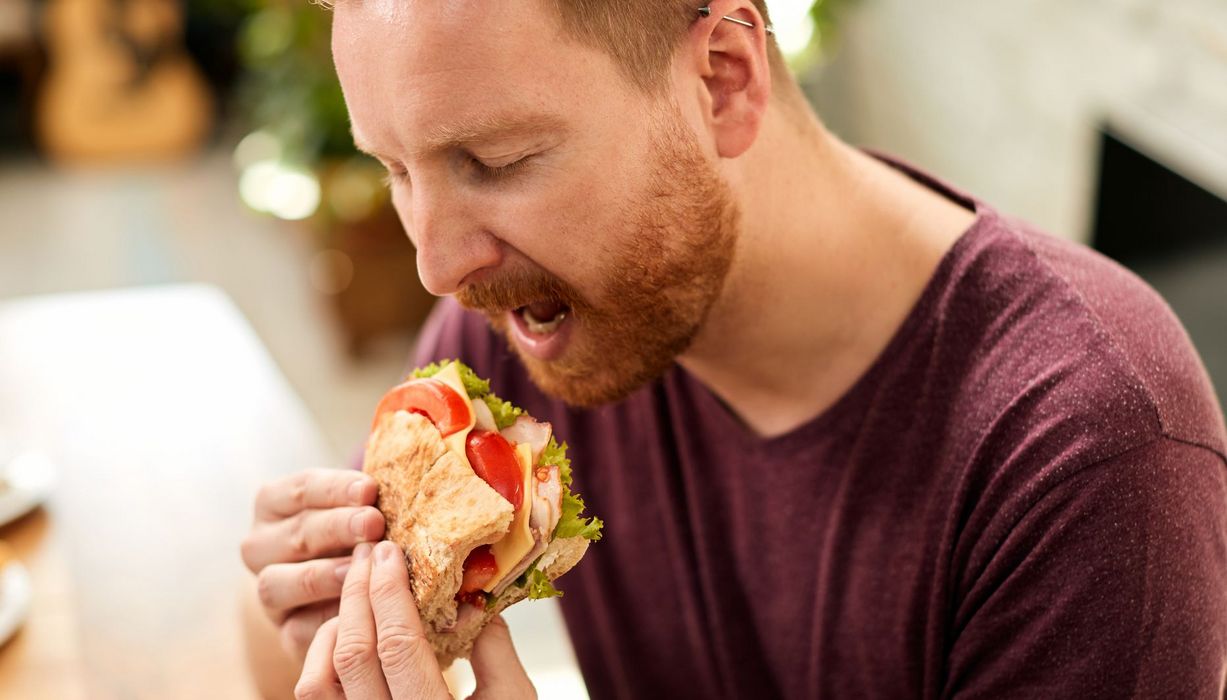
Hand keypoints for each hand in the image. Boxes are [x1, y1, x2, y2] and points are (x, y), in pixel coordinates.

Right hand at [242, 468, 385, 659]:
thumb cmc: (357, 533)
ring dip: (321, 575)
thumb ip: (364, 500)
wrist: (340, 586)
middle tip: (374, 524)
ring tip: (359, 568)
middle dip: (336, 527)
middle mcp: (260, 547)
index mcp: (273, 504)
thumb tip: (382, 490)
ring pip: (277, 583)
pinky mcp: (285, 631)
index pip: (301, 489)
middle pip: (295, 534)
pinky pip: (296, 628)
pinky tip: (356, 612)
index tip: (370, 489)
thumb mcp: (355, 508)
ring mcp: (269, 591)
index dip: (335, 489)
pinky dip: (324, 619)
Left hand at [295, 540, 536, 699]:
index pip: (397, 646)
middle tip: (369, 554)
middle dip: (358, 593)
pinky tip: (348, 637)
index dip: (389, 592)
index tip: (390, 552)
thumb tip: (474, 598)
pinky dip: (324, 661)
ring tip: (358, 597)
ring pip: (317, 681)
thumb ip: (495, 650)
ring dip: (334, 628)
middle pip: (351, 654)